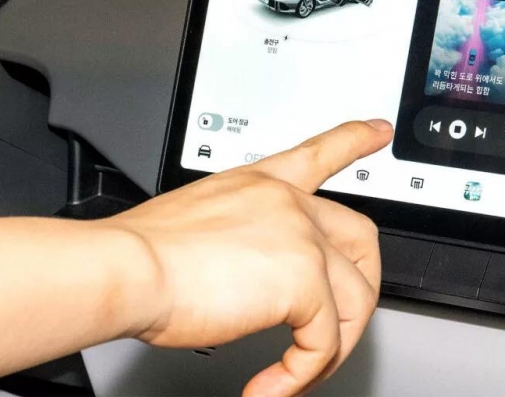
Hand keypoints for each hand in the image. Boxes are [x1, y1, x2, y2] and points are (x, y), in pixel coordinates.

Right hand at [102, 119, 392, 396]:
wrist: (127, 267)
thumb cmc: (140, 254)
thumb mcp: (198, 224)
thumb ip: (238, 238)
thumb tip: (246, 280)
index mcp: (261, 183)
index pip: (319, 153)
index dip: (355, 140)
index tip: (377, 132)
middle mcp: (288, 203)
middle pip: (361, 238)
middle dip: (363, 285)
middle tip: (347, 320)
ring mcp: (302, 239)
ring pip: (355, 300)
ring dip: (332, 347)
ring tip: (297, 374)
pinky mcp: (304, 282)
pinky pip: (323, 342)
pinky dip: (302, 373)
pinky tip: (272, 386)